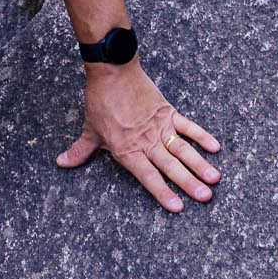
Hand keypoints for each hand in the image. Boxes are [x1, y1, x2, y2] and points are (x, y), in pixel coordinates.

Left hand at [57, 58, 220, 211]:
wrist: (112, 71)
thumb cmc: (100, 101)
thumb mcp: (90, 130)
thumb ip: (80, 151)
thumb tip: (62, 163)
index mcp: (127, 150)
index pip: (148, 176)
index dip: (163, 192)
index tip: (178, 207)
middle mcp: (146, 141)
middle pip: (171, 166)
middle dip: (189, 183)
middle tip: (206, 197)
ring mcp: (159, 126)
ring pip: (183, 149)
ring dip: (199, 164)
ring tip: (214, 179)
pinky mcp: (167, 112)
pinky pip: (188, 126)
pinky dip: (202, 136)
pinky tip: (215, 147)